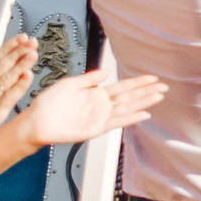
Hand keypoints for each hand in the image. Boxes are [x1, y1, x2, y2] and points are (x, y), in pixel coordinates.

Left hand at [24, 71, 166, 147]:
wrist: (37, 121)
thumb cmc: (49, 103)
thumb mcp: (69, 84)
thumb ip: (89, 79)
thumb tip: (107, 72)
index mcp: (95, 93)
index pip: (122, 86)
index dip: (137, 82)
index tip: (152, 77)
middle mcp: (101, 105)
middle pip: (129, 97)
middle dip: (147, 91)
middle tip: (164, 86)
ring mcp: (100, 117)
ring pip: (127, 108)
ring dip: (144, 102)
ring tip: (159, 96)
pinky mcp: (96, 128)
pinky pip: (117, 122)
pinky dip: (131, 118)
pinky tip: (144, 114)